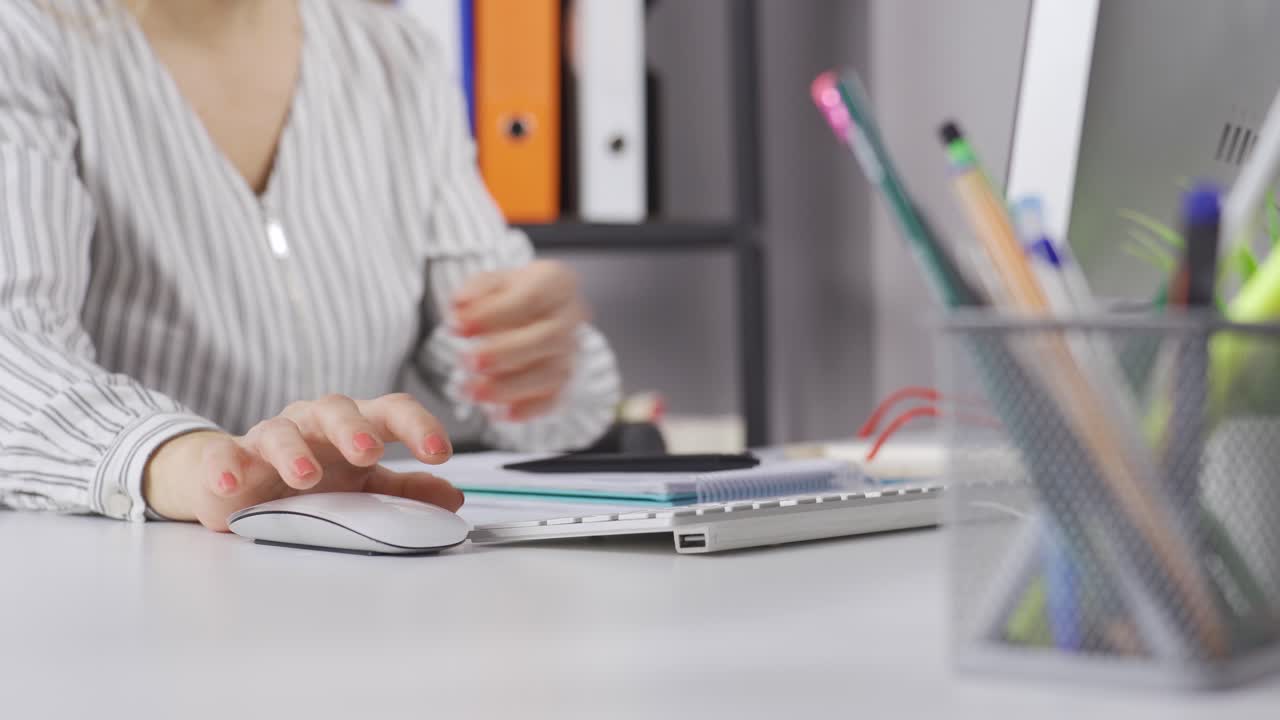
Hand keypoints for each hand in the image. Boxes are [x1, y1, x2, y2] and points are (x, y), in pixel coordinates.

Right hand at [143, 393, 462, 531]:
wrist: (245, 483)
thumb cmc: (315, 481)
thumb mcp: (364, 487)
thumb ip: (405, 490)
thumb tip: (453, 497)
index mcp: (355, 426)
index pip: (391, 412)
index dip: (418, 427)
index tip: (440, 452)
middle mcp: (314, 424)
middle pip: (336, 409)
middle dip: (355, 429)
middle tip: (370, 453)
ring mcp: (270, 438)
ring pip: (281, 431)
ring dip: (294, 453)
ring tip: (307, 478)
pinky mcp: (229, 458)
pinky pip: (224, 455)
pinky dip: (225, 466)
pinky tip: (230, 484)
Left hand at [451, 260, 588, 420]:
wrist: (536, 312)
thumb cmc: (511, 295)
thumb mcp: (492, 281)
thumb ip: (475, 291)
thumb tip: (461, 305)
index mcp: (556, 283)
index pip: (532, 298)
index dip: (494, 314)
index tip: (459, 326)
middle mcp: (570, 317)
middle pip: (548, 339)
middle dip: (504, 353)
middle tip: (467, 361)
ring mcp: (570, 352)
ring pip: (551, 374)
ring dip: (509, 387)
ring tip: (471, 391)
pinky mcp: (565, 381)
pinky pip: (554, 400)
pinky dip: (527, 410)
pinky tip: (498, 414)